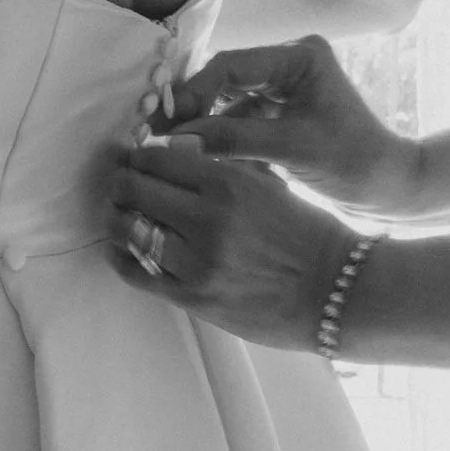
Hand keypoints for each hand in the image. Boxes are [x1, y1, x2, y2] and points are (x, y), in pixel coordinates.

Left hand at [104, 143, 360, 350]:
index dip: (137, 156)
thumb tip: (172, 153)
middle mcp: (206, 218)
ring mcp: (195, 261)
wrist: (333, 291)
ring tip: (119, 215)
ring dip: (117, 218)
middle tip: (122, 185)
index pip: (155, 157)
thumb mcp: (269, 182)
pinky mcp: (191, 298)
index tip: (135, 159)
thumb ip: (222, 167)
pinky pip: (135, 272)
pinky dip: (121, 256)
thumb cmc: (306, 233)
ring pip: (126, 228)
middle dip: (121, 183)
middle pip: (132, 188)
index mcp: (227, 182)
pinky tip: (122, 249)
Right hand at [154, 35, 408, 212]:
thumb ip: (234, 140)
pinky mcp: (278, 113)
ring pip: (226, 101)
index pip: (232, 64)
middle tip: (155, 135)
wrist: (389, 188)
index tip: (167, 122)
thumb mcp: (293, 149)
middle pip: (224, 78)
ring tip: (168, 149)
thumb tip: (178, 141)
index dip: (195, 91)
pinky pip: (236, 119)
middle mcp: (289, 63)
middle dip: (193, 108)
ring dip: (201, 125)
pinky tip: (196, 158)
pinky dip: (217, 139)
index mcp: (300, 57)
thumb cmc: (354, 163)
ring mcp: (282, 88)